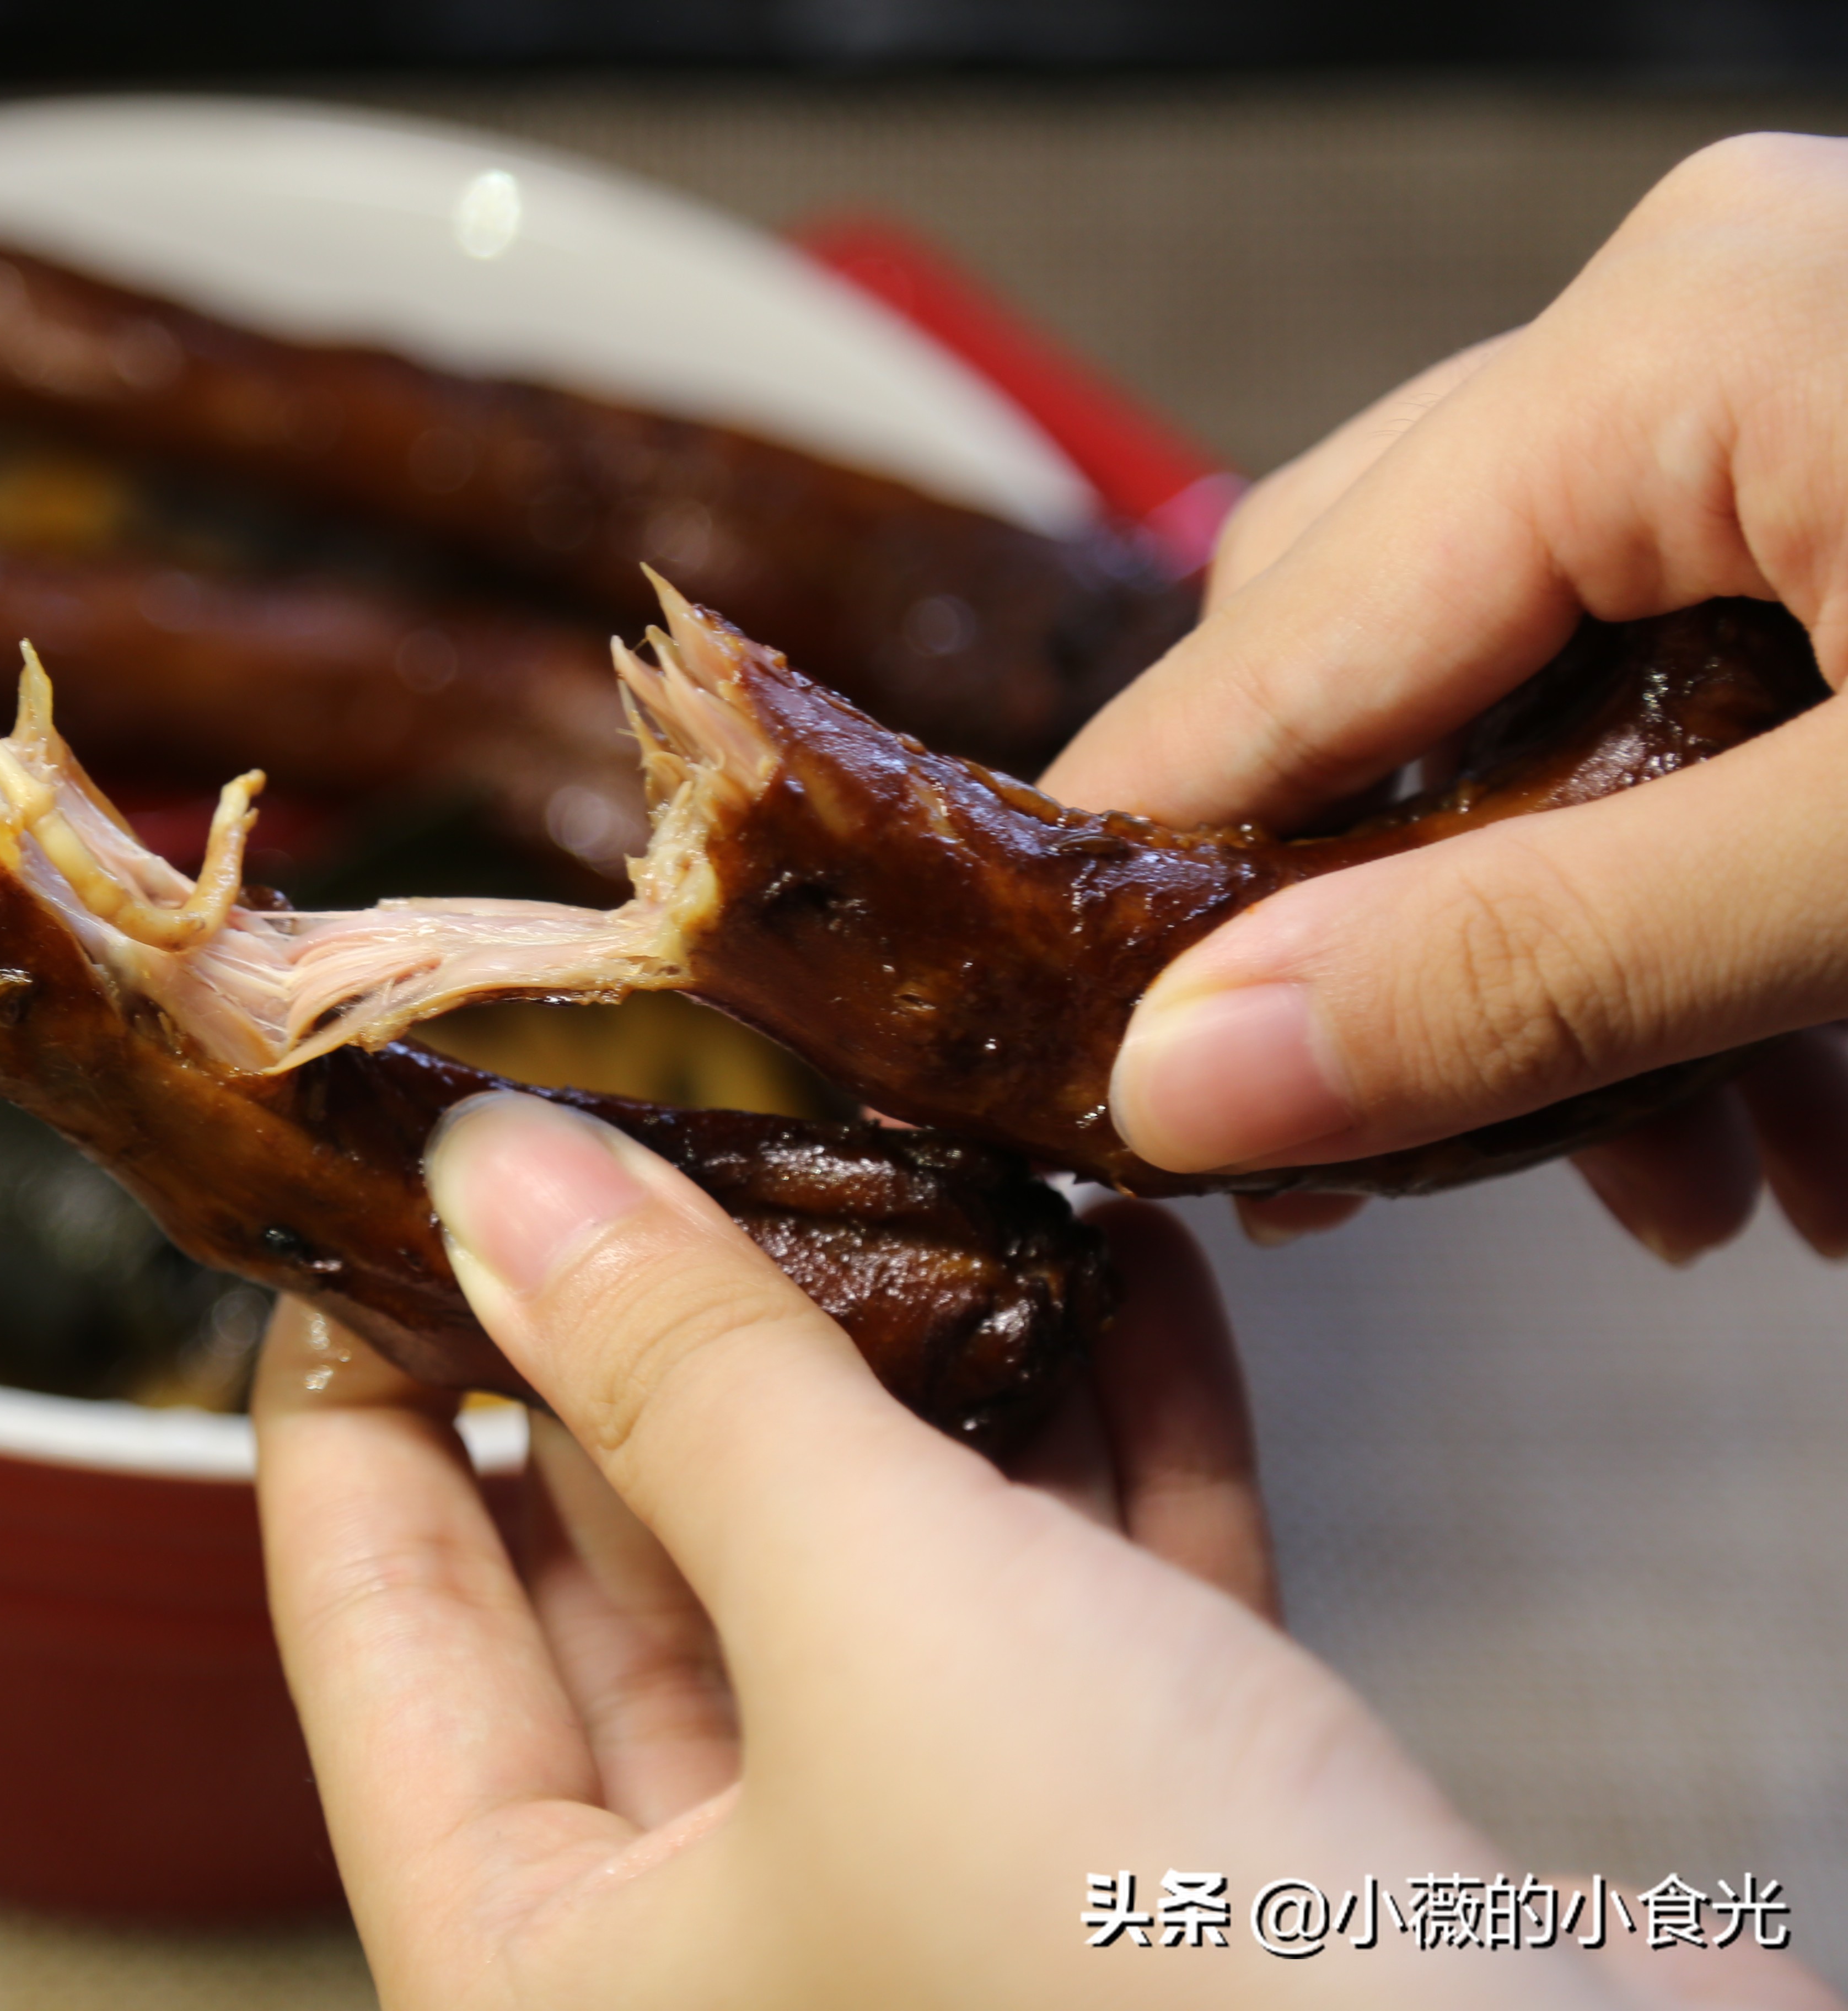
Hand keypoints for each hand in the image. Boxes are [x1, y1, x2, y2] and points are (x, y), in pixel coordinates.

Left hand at [254, 1092, 1831, 2005]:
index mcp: (551, 1978)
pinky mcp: (1145, 1872)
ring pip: (864, 1588)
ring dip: (916, 1370)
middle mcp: (725, 1966)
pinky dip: (1098, 1456)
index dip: (362, 1388)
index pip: (381, 1623)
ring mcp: (937, 1912)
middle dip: (668, 1341)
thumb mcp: (869, 1622)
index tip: (374, 1187)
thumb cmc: (1153, 1965)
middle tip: (665, 1110)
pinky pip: (1070, 1627)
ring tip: (906, 1142)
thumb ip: (682, 1385)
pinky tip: (1120, 1270)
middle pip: (625, 1586)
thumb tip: (500, 1176)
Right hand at [1041, 133, 1847, 1260]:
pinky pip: (1679, 686)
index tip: (1072, 1089)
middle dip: (1401, 957)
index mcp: (1671, 348)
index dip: (1154, 888)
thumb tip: (1187, 1079)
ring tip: (1692, 1188)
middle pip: (1379, 679)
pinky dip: (1711, 892)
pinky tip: (1807, 1084)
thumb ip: (1546, 966)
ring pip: (1535, 711)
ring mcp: (1781, 386)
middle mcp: (1688, 327)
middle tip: (1394, 1180)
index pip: (1275, 653)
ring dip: (1584, 970)